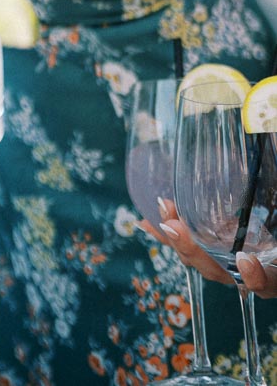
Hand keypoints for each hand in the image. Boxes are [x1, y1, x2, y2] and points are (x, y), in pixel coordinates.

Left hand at [146, 199, 276, 295]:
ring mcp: (233, 257)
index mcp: (276, 263)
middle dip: (197, 253)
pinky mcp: (215, 242)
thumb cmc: (274, 207)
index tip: (246, 260)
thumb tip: (271, 128)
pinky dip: (169, 233)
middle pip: (225, 274)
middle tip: (173, 227)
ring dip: (178, 241)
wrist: (267, 207)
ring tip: (158, 216)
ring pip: (203, 262)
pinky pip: (189, 244)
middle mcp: (257, 266)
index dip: (261, 278)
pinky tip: (146, 220)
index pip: (273, 282)